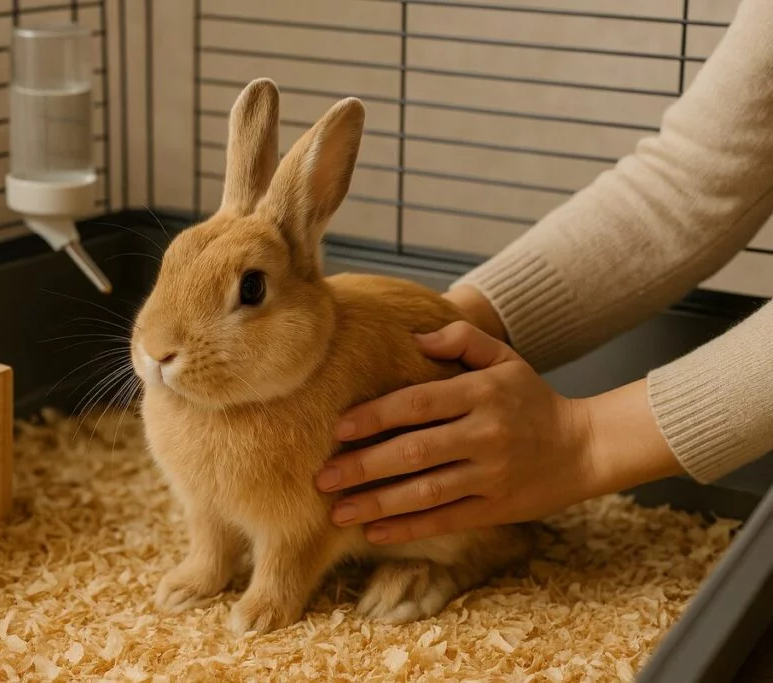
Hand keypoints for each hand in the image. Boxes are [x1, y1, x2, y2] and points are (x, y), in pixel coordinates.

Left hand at [315, 321, 681, 543]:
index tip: (336, 428)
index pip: (417, 403)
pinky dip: (408, 527)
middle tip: (321, 476)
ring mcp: (492, 474)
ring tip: (336, 510)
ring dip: (377, 503)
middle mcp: (485, 433)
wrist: (585, 447)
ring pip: (425, 491)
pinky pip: (446, 519)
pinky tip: (373, 531)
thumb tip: (414, 339)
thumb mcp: (504, 358)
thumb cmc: (531, 398)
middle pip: (414, 452)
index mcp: (480, 392)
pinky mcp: (497, 507)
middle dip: (363, 466)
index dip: (374, 416)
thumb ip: (461, 338)